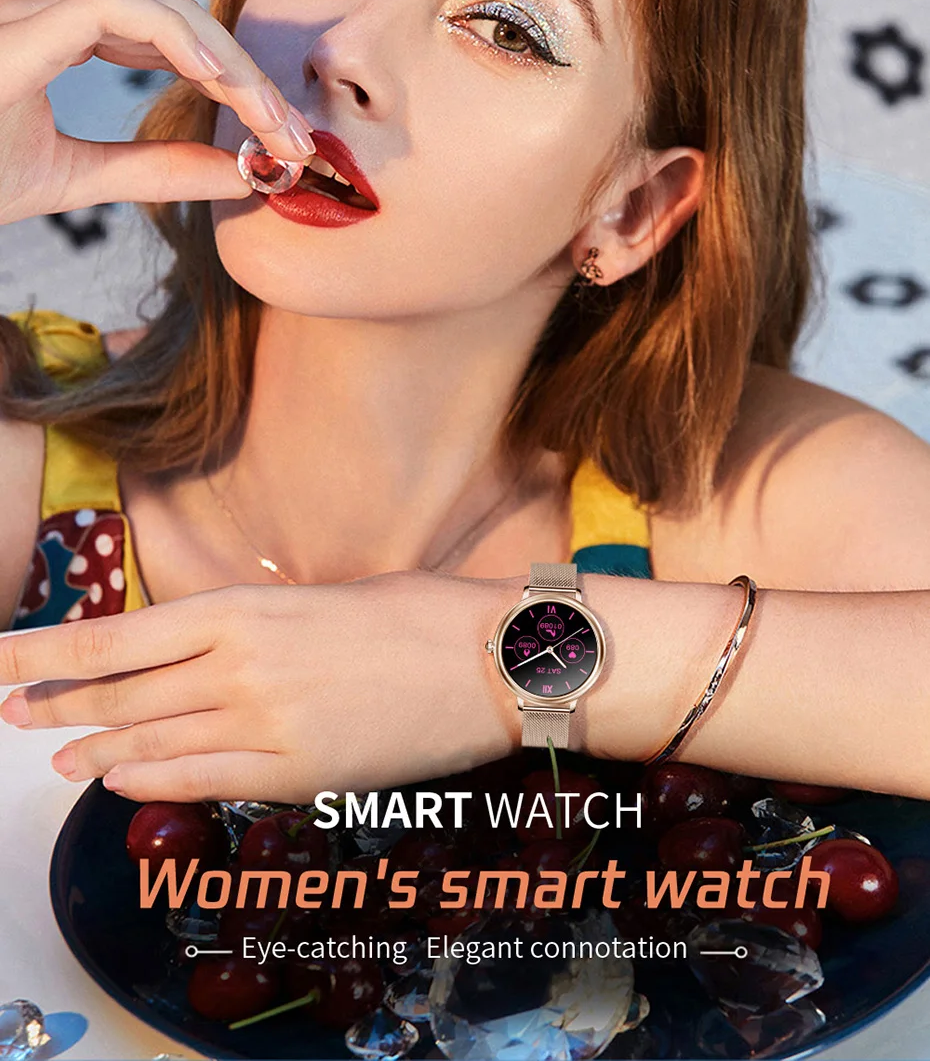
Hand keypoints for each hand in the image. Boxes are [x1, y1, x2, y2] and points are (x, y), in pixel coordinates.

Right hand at [0, 0, 315, 225]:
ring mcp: (28, 1)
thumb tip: (248, 172)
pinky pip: (119, 8)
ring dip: (230, 62)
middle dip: (248, 74)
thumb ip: (156, 171)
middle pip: (179, 14)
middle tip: (298, 138)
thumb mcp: (75, 179)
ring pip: (164, 4)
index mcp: (53, 27)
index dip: (237, 81)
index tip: (286, 140)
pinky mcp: (22, 21)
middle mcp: (42, 0)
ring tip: (275, 122)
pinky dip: (183, 44)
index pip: (169, 35)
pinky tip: (224, 89)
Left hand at [0, 572, 523, 802]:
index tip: (3, 660)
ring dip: (95, 748)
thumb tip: (204, 649)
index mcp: (245, 608)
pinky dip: (151, 780)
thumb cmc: (417, 613)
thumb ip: (255, 625)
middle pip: (123, 693)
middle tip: (10, 710)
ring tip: (53, 755)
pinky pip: (203, 780)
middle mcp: (241, 667)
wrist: (491, 661)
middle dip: (56, 703)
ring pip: (153, 740)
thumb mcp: (321, 597)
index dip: (50, 654)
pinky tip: (116, 779)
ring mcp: (266, 725)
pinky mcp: (297, 774)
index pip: (120, 637)